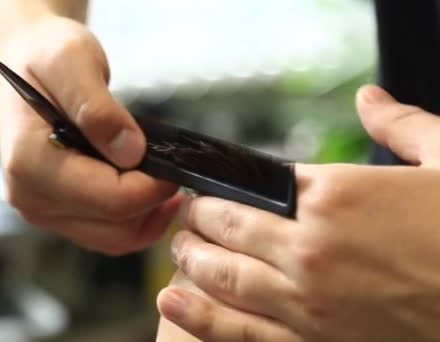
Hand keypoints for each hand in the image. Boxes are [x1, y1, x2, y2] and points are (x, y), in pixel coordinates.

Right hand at [0, 15, 179, 253]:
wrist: (26, 63)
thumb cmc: (46, 55)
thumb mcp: (72, 60)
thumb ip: (97, 108)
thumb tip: (131, 153)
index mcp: (30, 164)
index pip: (109, 200)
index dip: (153, 188)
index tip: (176, 165)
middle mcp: (30, 196)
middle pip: (114, 228)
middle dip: (152, 204)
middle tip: (176, 173)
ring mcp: (42, 209)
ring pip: (112, 239)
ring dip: (147, 218)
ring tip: (167, 184)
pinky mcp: (56, 211)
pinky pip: (104, 233)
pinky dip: (133, 220)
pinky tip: (151, 194)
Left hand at [157, 85, 439, 340]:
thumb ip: (400, 126)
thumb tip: (371, 99)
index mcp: (336, 195)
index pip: (250, 184)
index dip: (224, 185)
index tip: (211, 187)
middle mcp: (310, 246)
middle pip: (224, 227)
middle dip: (198, 220)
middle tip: (188, 217)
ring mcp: (307, 300)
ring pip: (220, 275)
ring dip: (189, 259)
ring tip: (178, 250)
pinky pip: (239, 330)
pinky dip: (200, 314)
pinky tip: (171, 301)